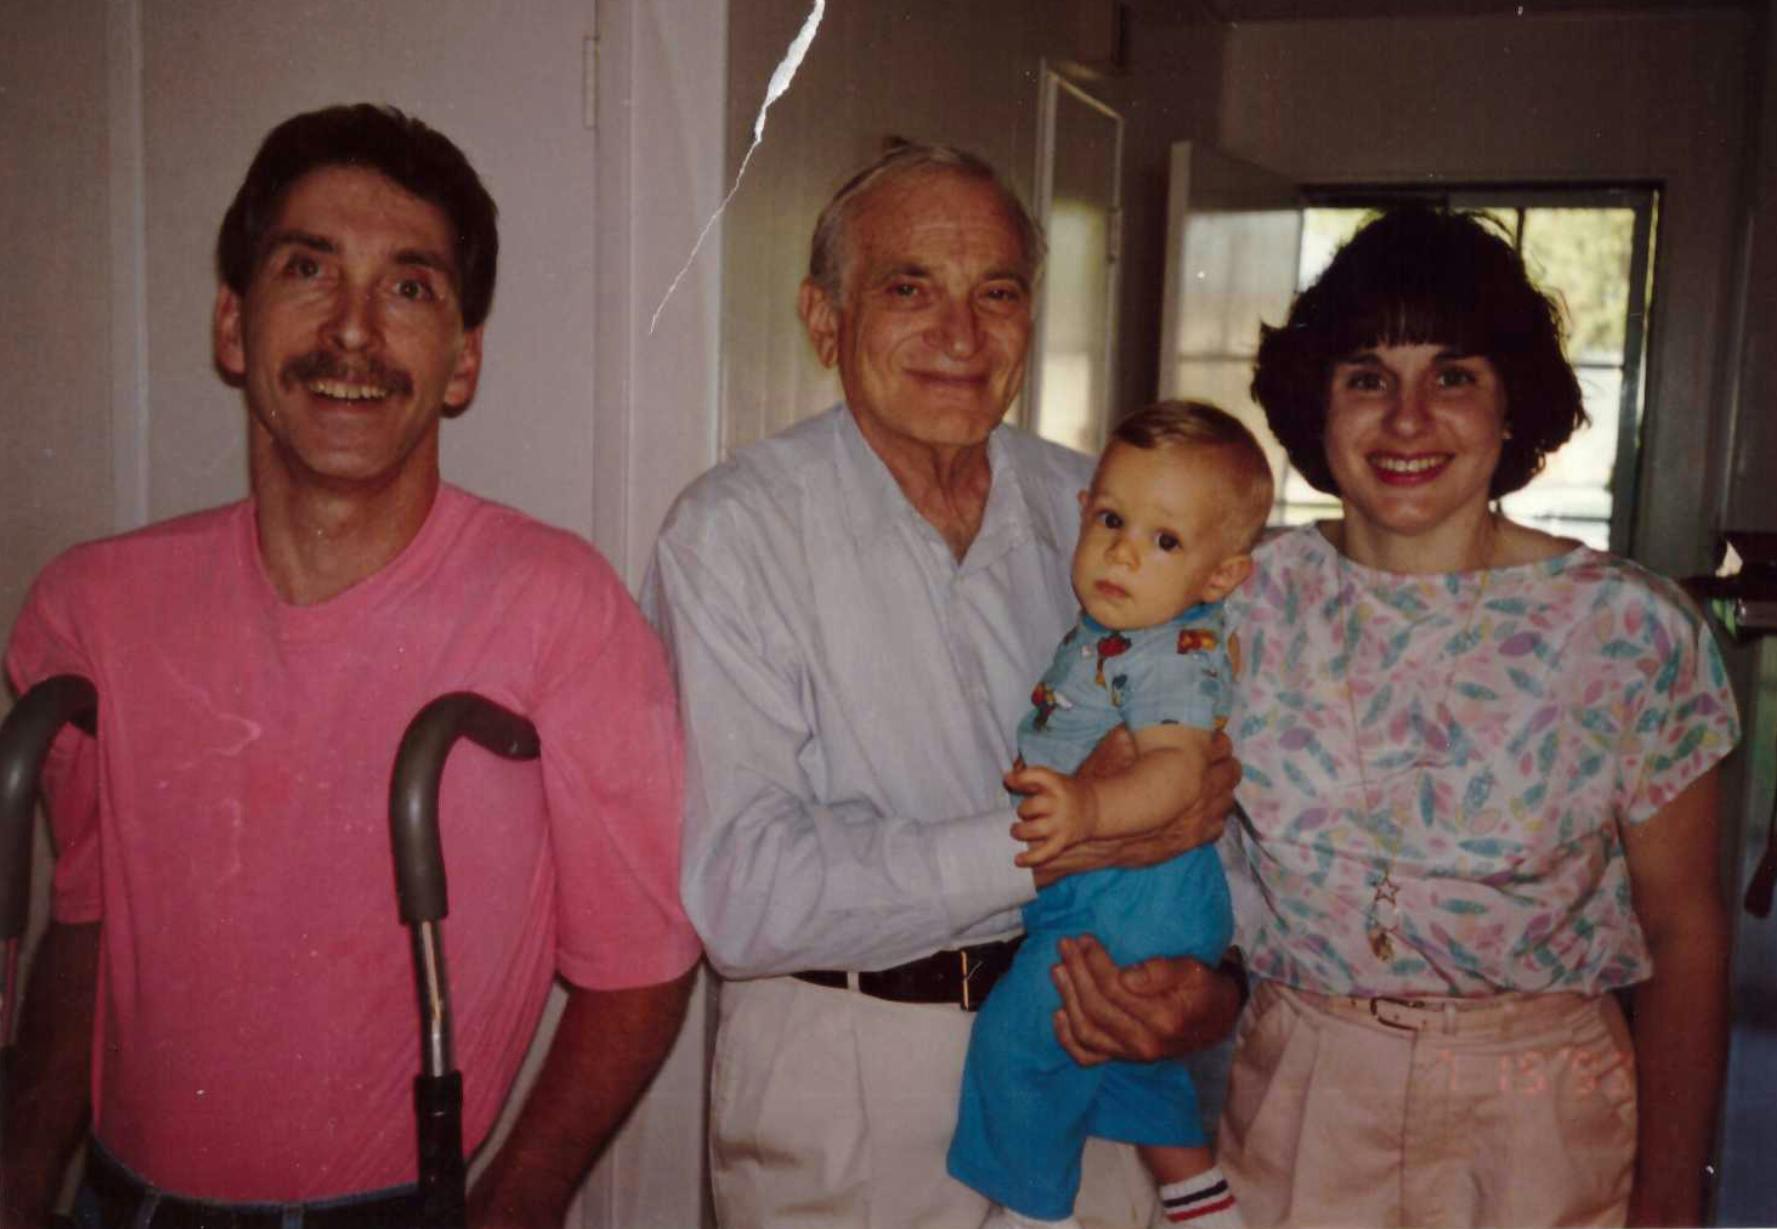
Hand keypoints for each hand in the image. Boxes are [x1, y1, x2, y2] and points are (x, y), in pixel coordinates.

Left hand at [1006, 765, 1098, 866]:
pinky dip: (1030, 858)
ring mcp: (1061, 823)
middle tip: (1024, 813)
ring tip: (1017, 830)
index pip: (1036, 776)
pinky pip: (1045, 853)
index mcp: (1056, 783)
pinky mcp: (1063, 841)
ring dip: (1020, 831)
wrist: (1094, 809)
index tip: (1009, 780)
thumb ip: (1028, 777)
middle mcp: (1059, 803)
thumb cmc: (1064, 793)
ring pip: (1033, 830)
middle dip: (1022, 811)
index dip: (1019, 779)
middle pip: (1031, 807)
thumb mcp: (1051, 780)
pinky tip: (1018, 860)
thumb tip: (1007, 778)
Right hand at [1030, 733, 1239, 886]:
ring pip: (1227, 802)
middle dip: (1224, 762)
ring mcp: (1197, 822)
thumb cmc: (1101, 785)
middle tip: (1215, 757)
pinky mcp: (1188, 843)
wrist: (1090, 831)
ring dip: (1222, 789)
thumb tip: (1147, 717)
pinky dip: (1215, 817)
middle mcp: (1200, 795)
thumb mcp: (1115, 746)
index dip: (1217, 740)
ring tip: (1211, 783)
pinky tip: (1203, 812)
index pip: (1218, 748)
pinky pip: (1217, 829)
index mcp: (1188, 766)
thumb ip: (1136, 731)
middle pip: (1229, 773)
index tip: (1211, 736)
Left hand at [1050, 934, 1241, 1064]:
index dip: (1095, 962)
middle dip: (1077, 973)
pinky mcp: (1122, 1058)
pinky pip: (1087, 1057)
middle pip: (1096, 1008)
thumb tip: (1126, 976)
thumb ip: (1162, 971)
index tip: (1084, 939)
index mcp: (1163, 1019)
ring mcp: (1131, 1055)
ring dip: (1067, 998)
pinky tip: (1058, 1015)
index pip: (1115, 989)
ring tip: (1058, 969)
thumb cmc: (1203, 989)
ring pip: (1087, 1031)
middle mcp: (1144, 1044)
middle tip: (1066, 946)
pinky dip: (1067, 1039)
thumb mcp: (1193, 970)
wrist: (1216, 1020)